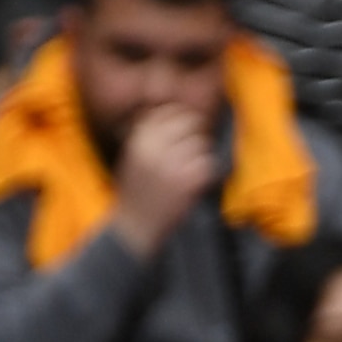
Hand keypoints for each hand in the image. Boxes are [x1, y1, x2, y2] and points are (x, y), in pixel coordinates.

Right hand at [110, 99, 219, 255]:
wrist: (134, 229)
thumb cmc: (134, 196)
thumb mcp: (133, 158)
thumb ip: (148, 137)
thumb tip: (171, 117)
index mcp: (141, 138)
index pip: (168, 111)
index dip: (182, 117)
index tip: (187, 127)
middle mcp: (155, 147)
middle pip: (189, 123)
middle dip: (196, 133)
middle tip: (196, 148)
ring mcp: (172, 164)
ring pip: (201, 144)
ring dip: (201, 155)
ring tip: (193, 170)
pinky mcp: (187, 181)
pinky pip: (208, 165)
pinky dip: (206, 173)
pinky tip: (198, 183)